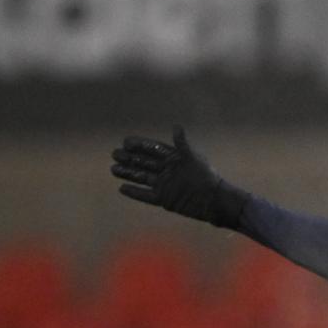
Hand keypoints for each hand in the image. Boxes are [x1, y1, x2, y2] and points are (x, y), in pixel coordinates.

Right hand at [110, 127, 246, 225]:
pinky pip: (146, 196)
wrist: (214, 200)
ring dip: (128, 173)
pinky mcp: (164, 200)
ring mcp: (164, 185)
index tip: (126, 142)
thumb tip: (176, 127)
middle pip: (144, 162)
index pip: (152, 149)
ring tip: (113, 169)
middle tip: (114, 154)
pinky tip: (122, 188)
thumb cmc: (206, 177)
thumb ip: (183, 144)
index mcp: (173, 158)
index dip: (140, 145)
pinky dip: (135, 192)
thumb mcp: (194, 158)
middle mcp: (167, 171)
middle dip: (129, 158)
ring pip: (142, 177)